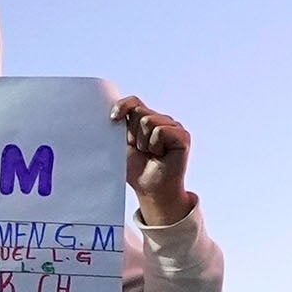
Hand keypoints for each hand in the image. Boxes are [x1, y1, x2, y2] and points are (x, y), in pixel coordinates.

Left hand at [112, 97, 193, 224]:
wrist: (151, 190)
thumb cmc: (136, 170)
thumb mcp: (122, 145)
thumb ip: (119, 127)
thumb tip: (109, 114)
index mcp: (146, 120)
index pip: (133, 101)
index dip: (122, 106)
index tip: (113, 119)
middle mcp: (161, 120)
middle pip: (138, 111)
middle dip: (132, 133)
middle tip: (141, 150)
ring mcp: (173, 126)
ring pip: (148, 121)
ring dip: (143, 142)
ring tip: (151, 154)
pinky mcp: (182, 135)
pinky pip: (160, 131)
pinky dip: (155, 146)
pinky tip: (162, 155)